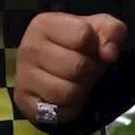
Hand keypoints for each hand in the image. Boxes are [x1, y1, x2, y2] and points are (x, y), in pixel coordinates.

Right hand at [13, 12, 127, 125]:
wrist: (51, 70)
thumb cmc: (75, 47)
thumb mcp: (98, 30)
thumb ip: (111, 30)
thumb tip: (109, 53)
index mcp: (44, 23)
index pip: (83, 35)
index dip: (95, 45)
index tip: (89, 49)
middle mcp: (29, 47)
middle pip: (78, 66)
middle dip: (89, 71)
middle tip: (84, 70)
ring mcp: (23, 74)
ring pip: (68, 91)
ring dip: (80, 91)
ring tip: (75, 82)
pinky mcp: (24, 99)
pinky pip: (58, 110)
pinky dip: (69, 108)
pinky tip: (65, 97)